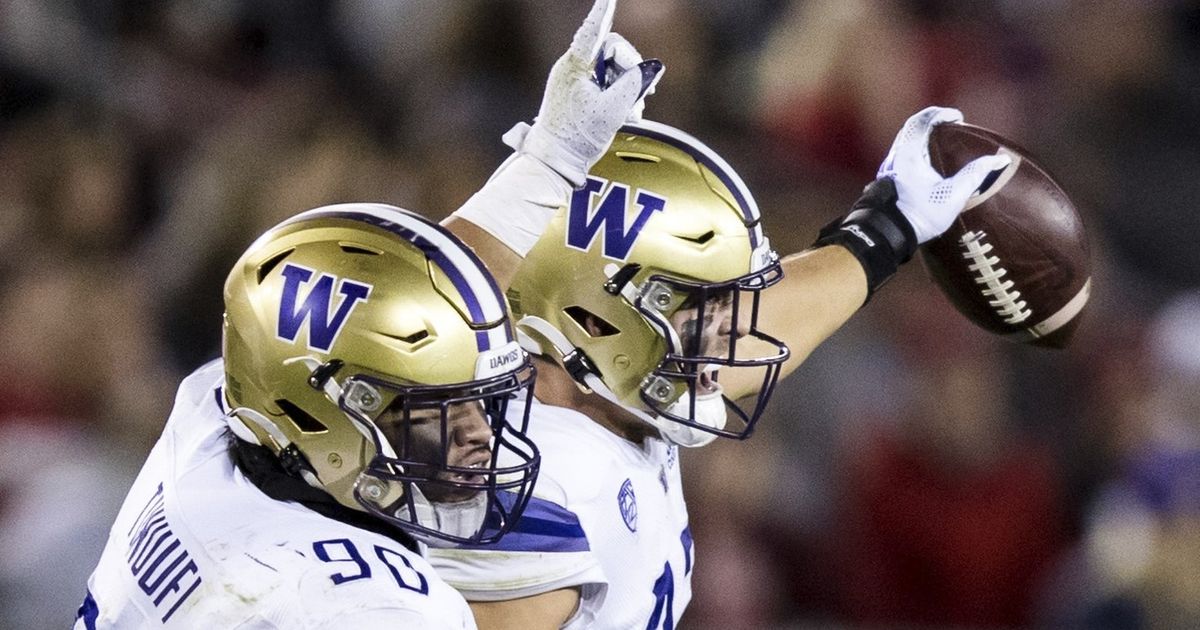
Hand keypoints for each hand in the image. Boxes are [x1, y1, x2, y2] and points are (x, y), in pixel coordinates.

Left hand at [502, 0, 663, 186]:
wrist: (555, 161)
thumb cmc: (577, 136)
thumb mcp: (613, 110)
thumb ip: (634, 85)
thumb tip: (651, 70)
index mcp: (574, 66)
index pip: (594, 31)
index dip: (604, 10)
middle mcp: (572, 68)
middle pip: (612, 51)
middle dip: (632, 68)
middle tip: (646, 91)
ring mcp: (575, 80)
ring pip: (612, 69)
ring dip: (628, 86)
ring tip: (633, 111)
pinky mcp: (580, 94)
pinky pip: (606, 84)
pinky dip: (620, 96)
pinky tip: (627, 115)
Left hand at [876, 106, 1011, 242]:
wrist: (890, 234)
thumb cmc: (920, 215)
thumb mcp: (952, 195)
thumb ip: (975, 174)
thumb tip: (999, 159)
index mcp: (908, 155)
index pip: (921, 122)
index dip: (940, 114)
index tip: (958, 117)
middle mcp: (896, 156)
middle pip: (912, 127)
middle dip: (932, 121)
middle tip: (952, 124)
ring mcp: (890, 166)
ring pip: (906, 140)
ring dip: (924, 134)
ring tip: (943, 139)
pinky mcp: (889, 177)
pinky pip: (904, 151)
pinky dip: (918, 146)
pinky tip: (930, 158)